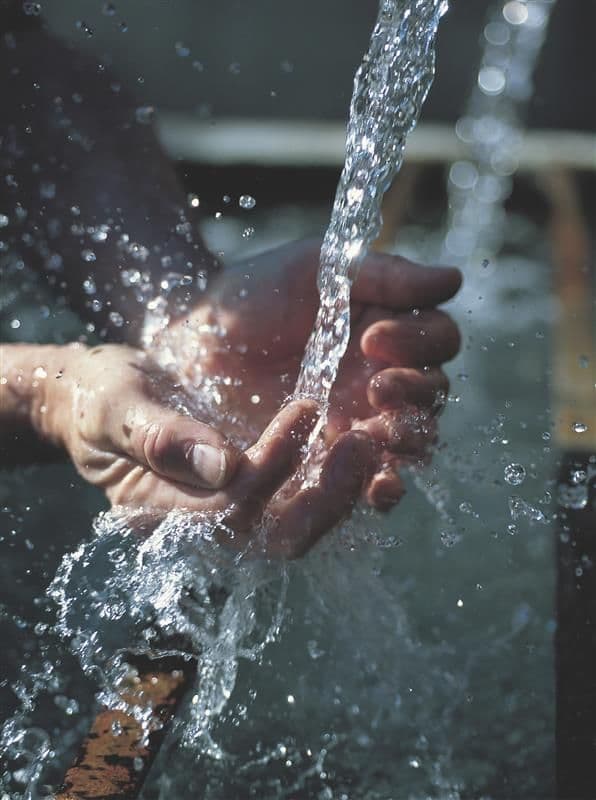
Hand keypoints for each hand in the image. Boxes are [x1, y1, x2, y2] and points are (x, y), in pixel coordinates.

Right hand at [41, 343, 373, 556]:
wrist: (100, 398)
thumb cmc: (99, 399)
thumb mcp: (117, 408)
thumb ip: (160, 438)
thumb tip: (221, 466)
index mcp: (161, 514)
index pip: (231, 510)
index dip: (272, 467)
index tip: (304, 409)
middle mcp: (203, 527)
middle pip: (278, 536)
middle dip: (325, 497)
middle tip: (363, 444)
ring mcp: (230, 514)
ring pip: (299, 524)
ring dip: (341, 489)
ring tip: (374, 440)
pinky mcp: (252, 493)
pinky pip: (301, 500)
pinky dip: (335, 479)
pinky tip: (361, 441)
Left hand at [164, 239, 461, 508]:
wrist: (193, 336)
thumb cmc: (255, 293)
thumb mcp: (316, 268)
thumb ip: (383, 274)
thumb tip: (454, 278)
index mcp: (389, 332)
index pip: (438, 340)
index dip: (421, 341)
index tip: (371, 336)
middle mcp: (383, 380)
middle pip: (433, 395)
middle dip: (416, 393)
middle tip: (378, 386)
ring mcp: (360, 423)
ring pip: (412, 441)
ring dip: (406, 439)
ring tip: (376, 430)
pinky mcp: (330, 463)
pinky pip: (371, 482)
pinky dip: (383, 485)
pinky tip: (377, 484)